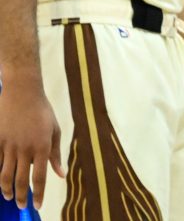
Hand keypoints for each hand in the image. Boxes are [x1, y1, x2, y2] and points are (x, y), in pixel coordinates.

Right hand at [0, 85, 63, 209]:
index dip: (38, 194)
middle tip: (21, 206)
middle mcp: (25, 149)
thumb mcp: (55, 131)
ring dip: (6, 189)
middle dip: (21, 196)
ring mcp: (9, 146)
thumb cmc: (42, 111)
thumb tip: (61, 175)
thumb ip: (56, 154)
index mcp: (42, 147)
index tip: (38, 205)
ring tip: (9, 197)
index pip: (39, 177)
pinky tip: (0, 180)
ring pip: (4, 175)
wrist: (23, 93)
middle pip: (21, 180)